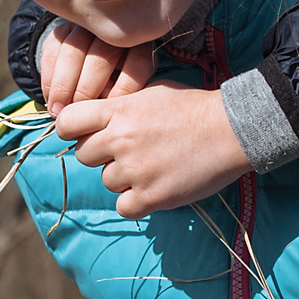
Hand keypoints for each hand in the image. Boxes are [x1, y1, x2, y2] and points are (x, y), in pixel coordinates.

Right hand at [40, 20, 155, 107]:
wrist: (91, 61)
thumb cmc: (116, 82)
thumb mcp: (126, 88)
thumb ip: (121, 97)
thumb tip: (106, 113)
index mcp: (139, 45)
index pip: (137, 64)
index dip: (123, 90)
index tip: (109, 112)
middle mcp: (113, 32)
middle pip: (101, 57)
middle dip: (86, 90)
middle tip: (77, 114)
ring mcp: (86, 28)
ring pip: (73, 52)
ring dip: (63, 86)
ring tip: (59, 111)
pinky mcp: (62, 31)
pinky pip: (52, 53)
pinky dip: (49, 79)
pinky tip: (50, 98)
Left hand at [52, 79, 251, 217]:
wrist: (231, 130)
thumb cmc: (194, 107)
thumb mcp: (152, 92)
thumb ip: (120, 105)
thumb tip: (95, 117)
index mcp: (119, 110)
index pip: (67, 122)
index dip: (71, 130)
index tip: (82, 134)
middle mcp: (121, 140)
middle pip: (83, 155)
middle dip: (101, 155)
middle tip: (128, 152)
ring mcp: (135, 170)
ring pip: (106, 182)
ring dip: (123, 179)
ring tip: (152, 166)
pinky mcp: (151, 197)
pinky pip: (124, 207)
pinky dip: (136, 201)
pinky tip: (154, 188)